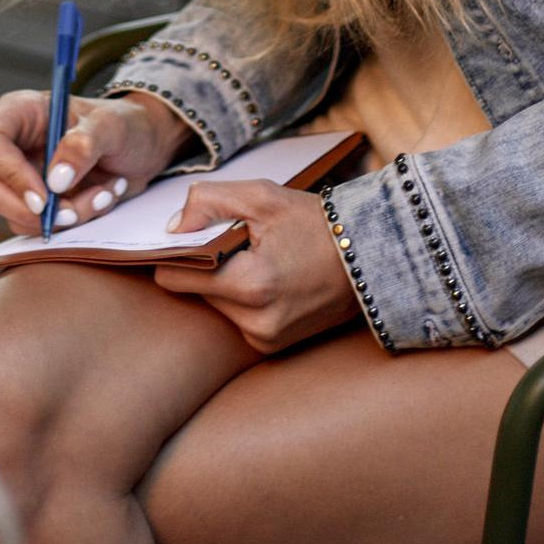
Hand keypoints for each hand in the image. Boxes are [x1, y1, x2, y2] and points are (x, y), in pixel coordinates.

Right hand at [0, 87, 187, 238]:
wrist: (145, 147)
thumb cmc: (125, 125)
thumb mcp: (112, 126)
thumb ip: (84, 145)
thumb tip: (56, 180)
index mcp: (20, 113)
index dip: (7, 173)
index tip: (44, 197)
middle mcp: (11, 145)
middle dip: (28, 209)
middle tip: (71, 214)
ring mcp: (20, 176)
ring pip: (13, 213)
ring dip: (63, 216)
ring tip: (104, 193)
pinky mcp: (36, 201)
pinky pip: (39, 225)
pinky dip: (75, 220)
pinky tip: (102, 197)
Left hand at [152, 181, 357, 353]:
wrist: (371, 257)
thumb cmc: (317, 223)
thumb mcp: (263, 197)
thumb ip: (208, 202)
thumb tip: (173, 228)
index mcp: (251, 285)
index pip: (175, 276)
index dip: (175, 252)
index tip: (186, 236)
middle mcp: (256, 322)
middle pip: (195, 290)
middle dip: (209, 265)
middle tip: (242, 244)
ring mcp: (265, 339)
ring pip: (215, 305)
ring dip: (227, 283)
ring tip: (263, 261)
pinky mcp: (272, 347)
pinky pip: (237, 318)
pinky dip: (245, 299)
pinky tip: (272, 281)